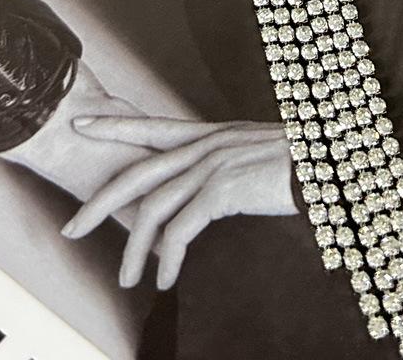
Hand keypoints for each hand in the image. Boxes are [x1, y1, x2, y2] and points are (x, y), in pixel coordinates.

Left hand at [60, 116, 297, 289]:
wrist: (330, 162)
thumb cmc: (301, 162)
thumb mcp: (256, 154)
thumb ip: (226, 163)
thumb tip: (207, 189)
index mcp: (212, 134)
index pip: (154, 126)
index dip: (116, 126)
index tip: (83, 124)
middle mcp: (207, 144)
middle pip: (138, 172)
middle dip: (100, 201)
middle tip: (73, 229)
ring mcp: (213, 164)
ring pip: (153, 208)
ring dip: (133, 249)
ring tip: (127, 278)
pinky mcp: (223, 188)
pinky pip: (180, 230)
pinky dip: (167, 259)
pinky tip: (166, 278)